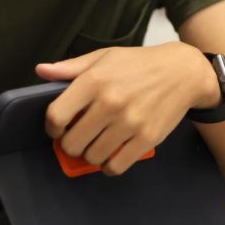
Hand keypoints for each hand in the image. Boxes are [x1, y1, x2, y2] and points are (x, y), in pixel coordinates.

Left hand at [38, 43, 216, 175]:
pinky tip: (112, 155)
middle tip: (80, 137)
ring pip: (93, 157)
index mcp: (94, 81)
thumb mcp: (105, 57)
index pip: (56, 116)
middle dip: (71, 144)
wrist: (183, 72)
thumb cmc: (139, 64)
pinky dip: (109, 166)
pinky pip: (116, 166)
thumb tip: (41, 71)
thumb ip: (71, 68)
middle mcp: (110, 102)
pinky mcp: (147, 138)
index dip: (52, 128)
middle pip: (72, 143)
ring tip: (98, 144)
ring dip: (91, 154)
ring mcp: (130, 122)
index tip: (58, 128)